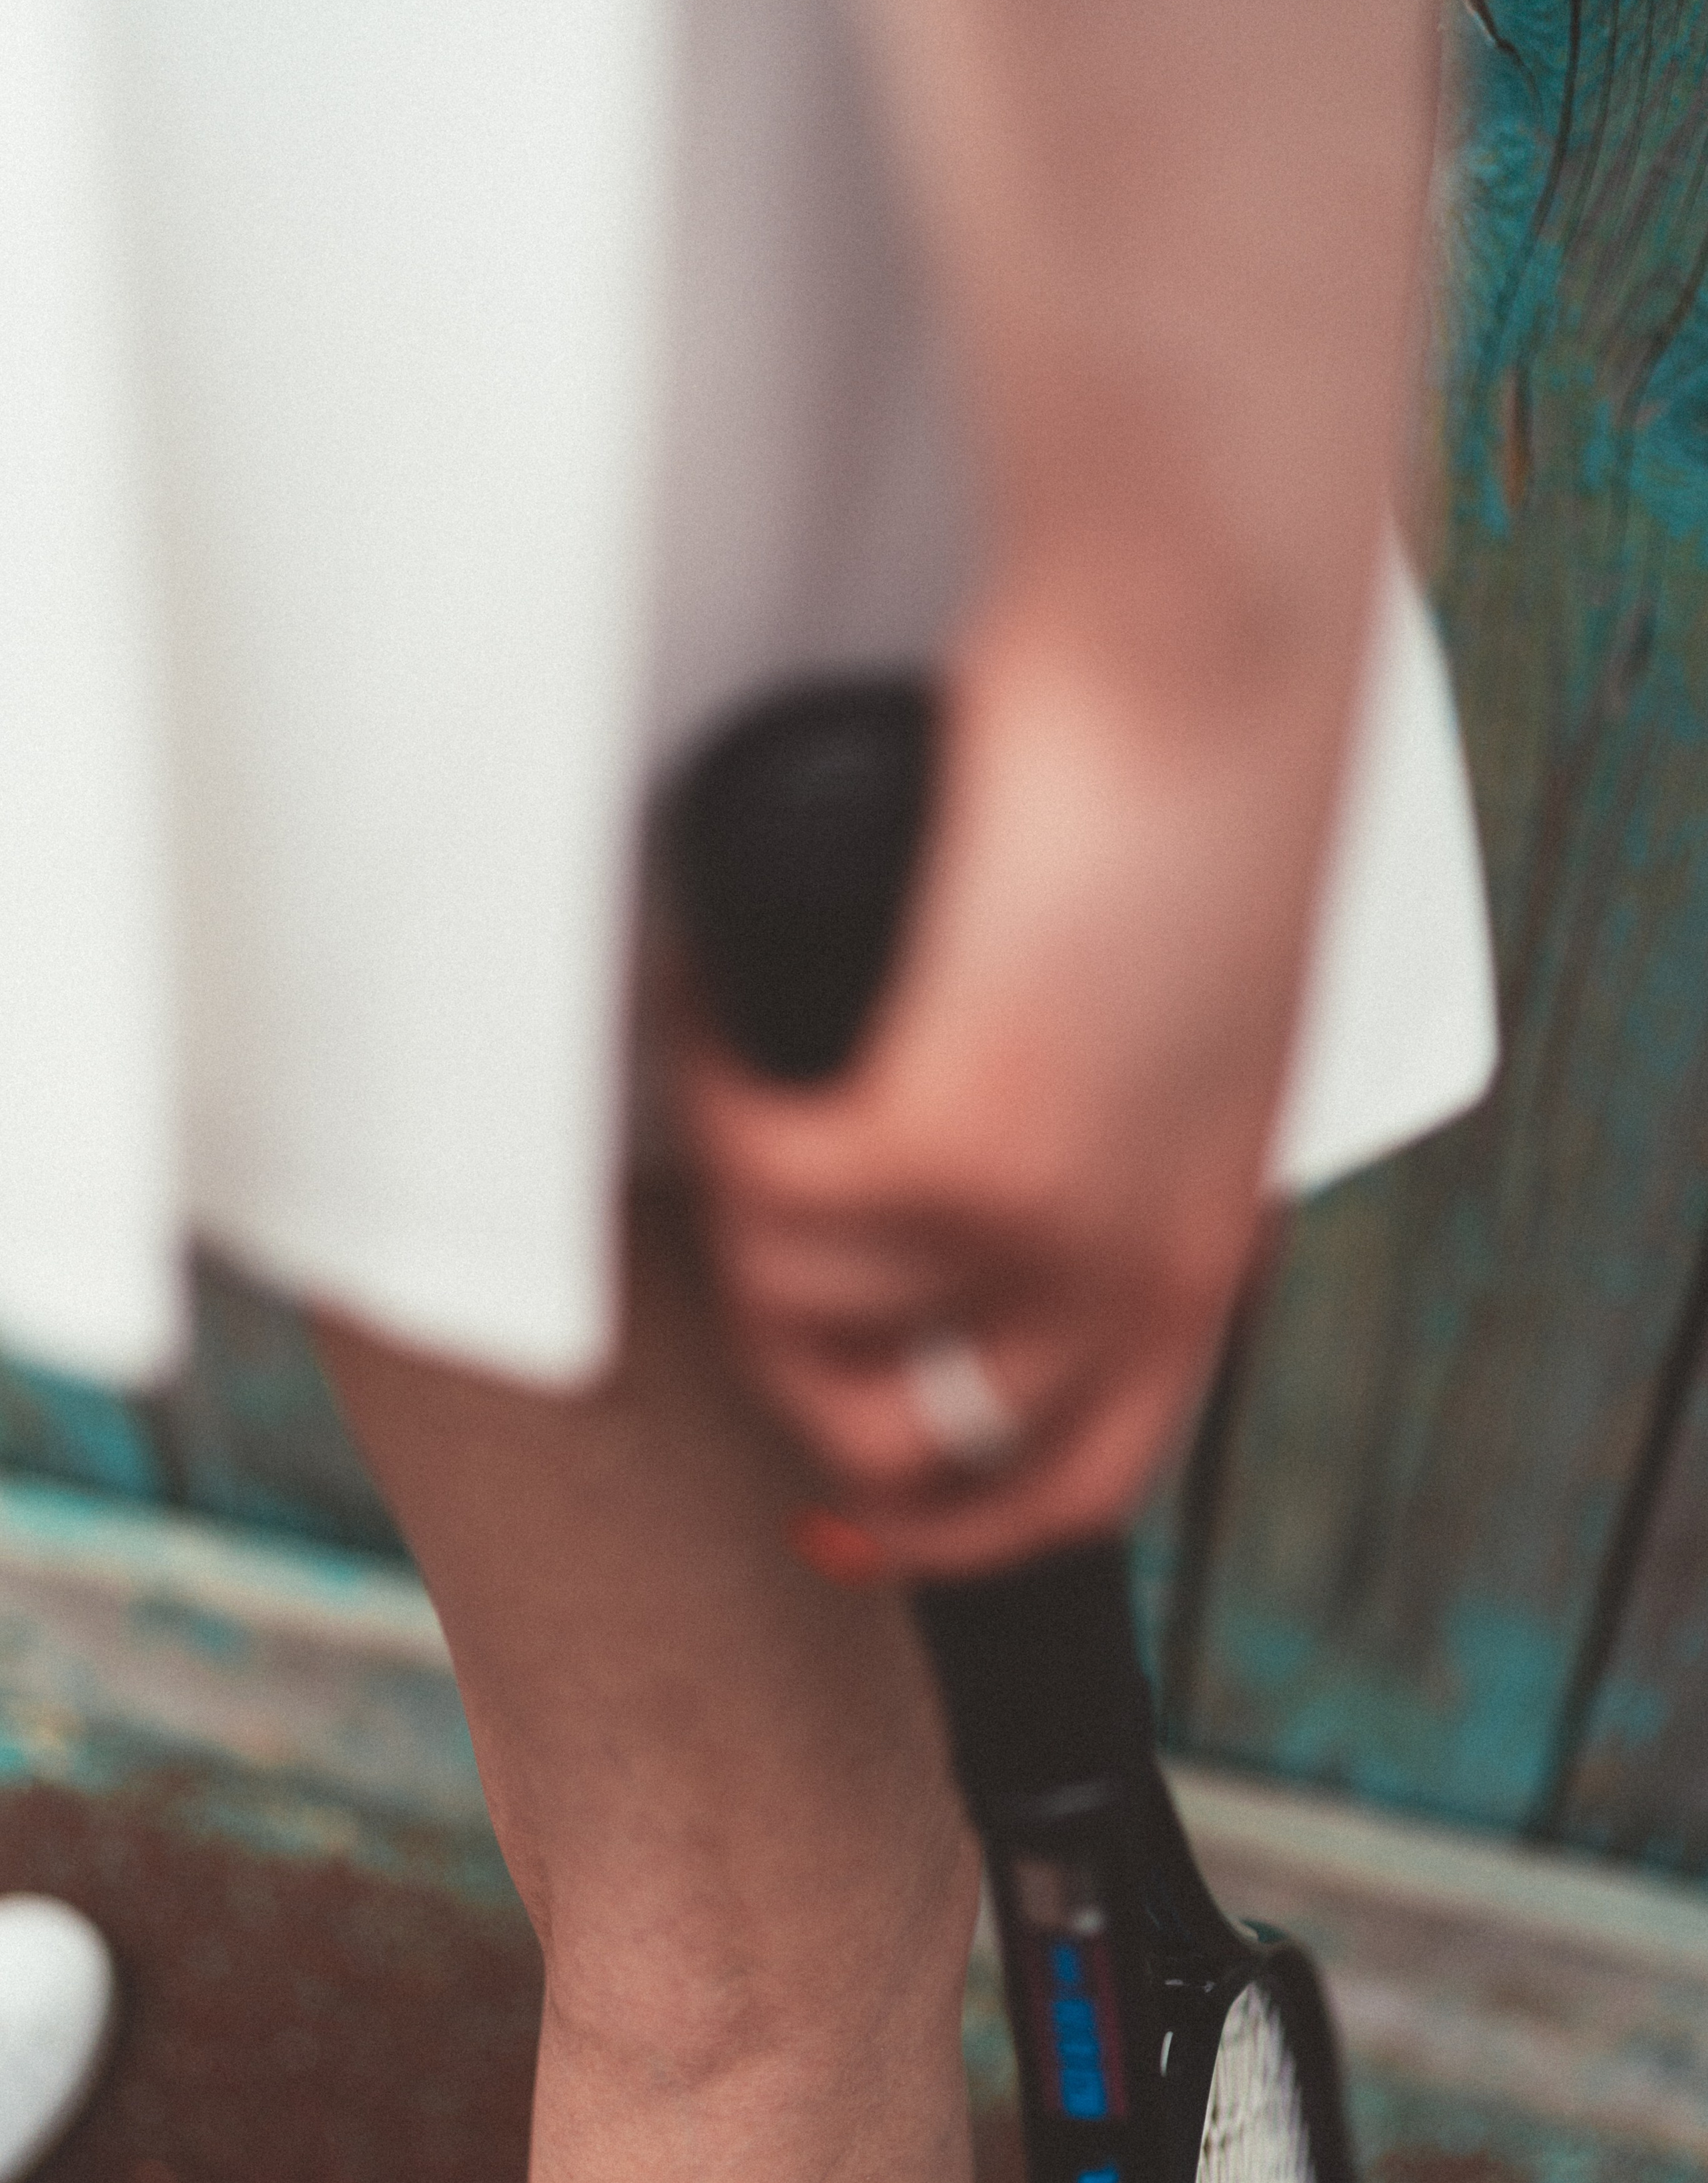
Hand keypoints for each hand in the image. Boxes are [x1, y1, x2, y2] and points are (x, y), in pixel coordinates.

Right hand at [674, 585, 1352, 1574]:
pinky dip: (716, 1099)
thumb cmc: (1209, 774)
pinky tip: (724, 1014)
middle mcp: (1133, 1259)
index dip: (955, 1534)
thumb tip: (987, 1144)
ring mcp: (1046, 1220)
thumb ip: (1116, 1109)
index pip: (1082, 1478)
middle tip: (751, 1292)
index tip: (856, 1524)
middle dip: (810, 1402)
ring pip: (809, 1327)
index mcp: (1205, 1233)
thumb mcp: (1191, 999)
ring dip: (744, 1229)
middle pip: (926, 1456)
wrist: (1213, 648)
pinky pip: (766, 1189)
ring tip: (741, 1091)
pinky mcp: (953, 1140)